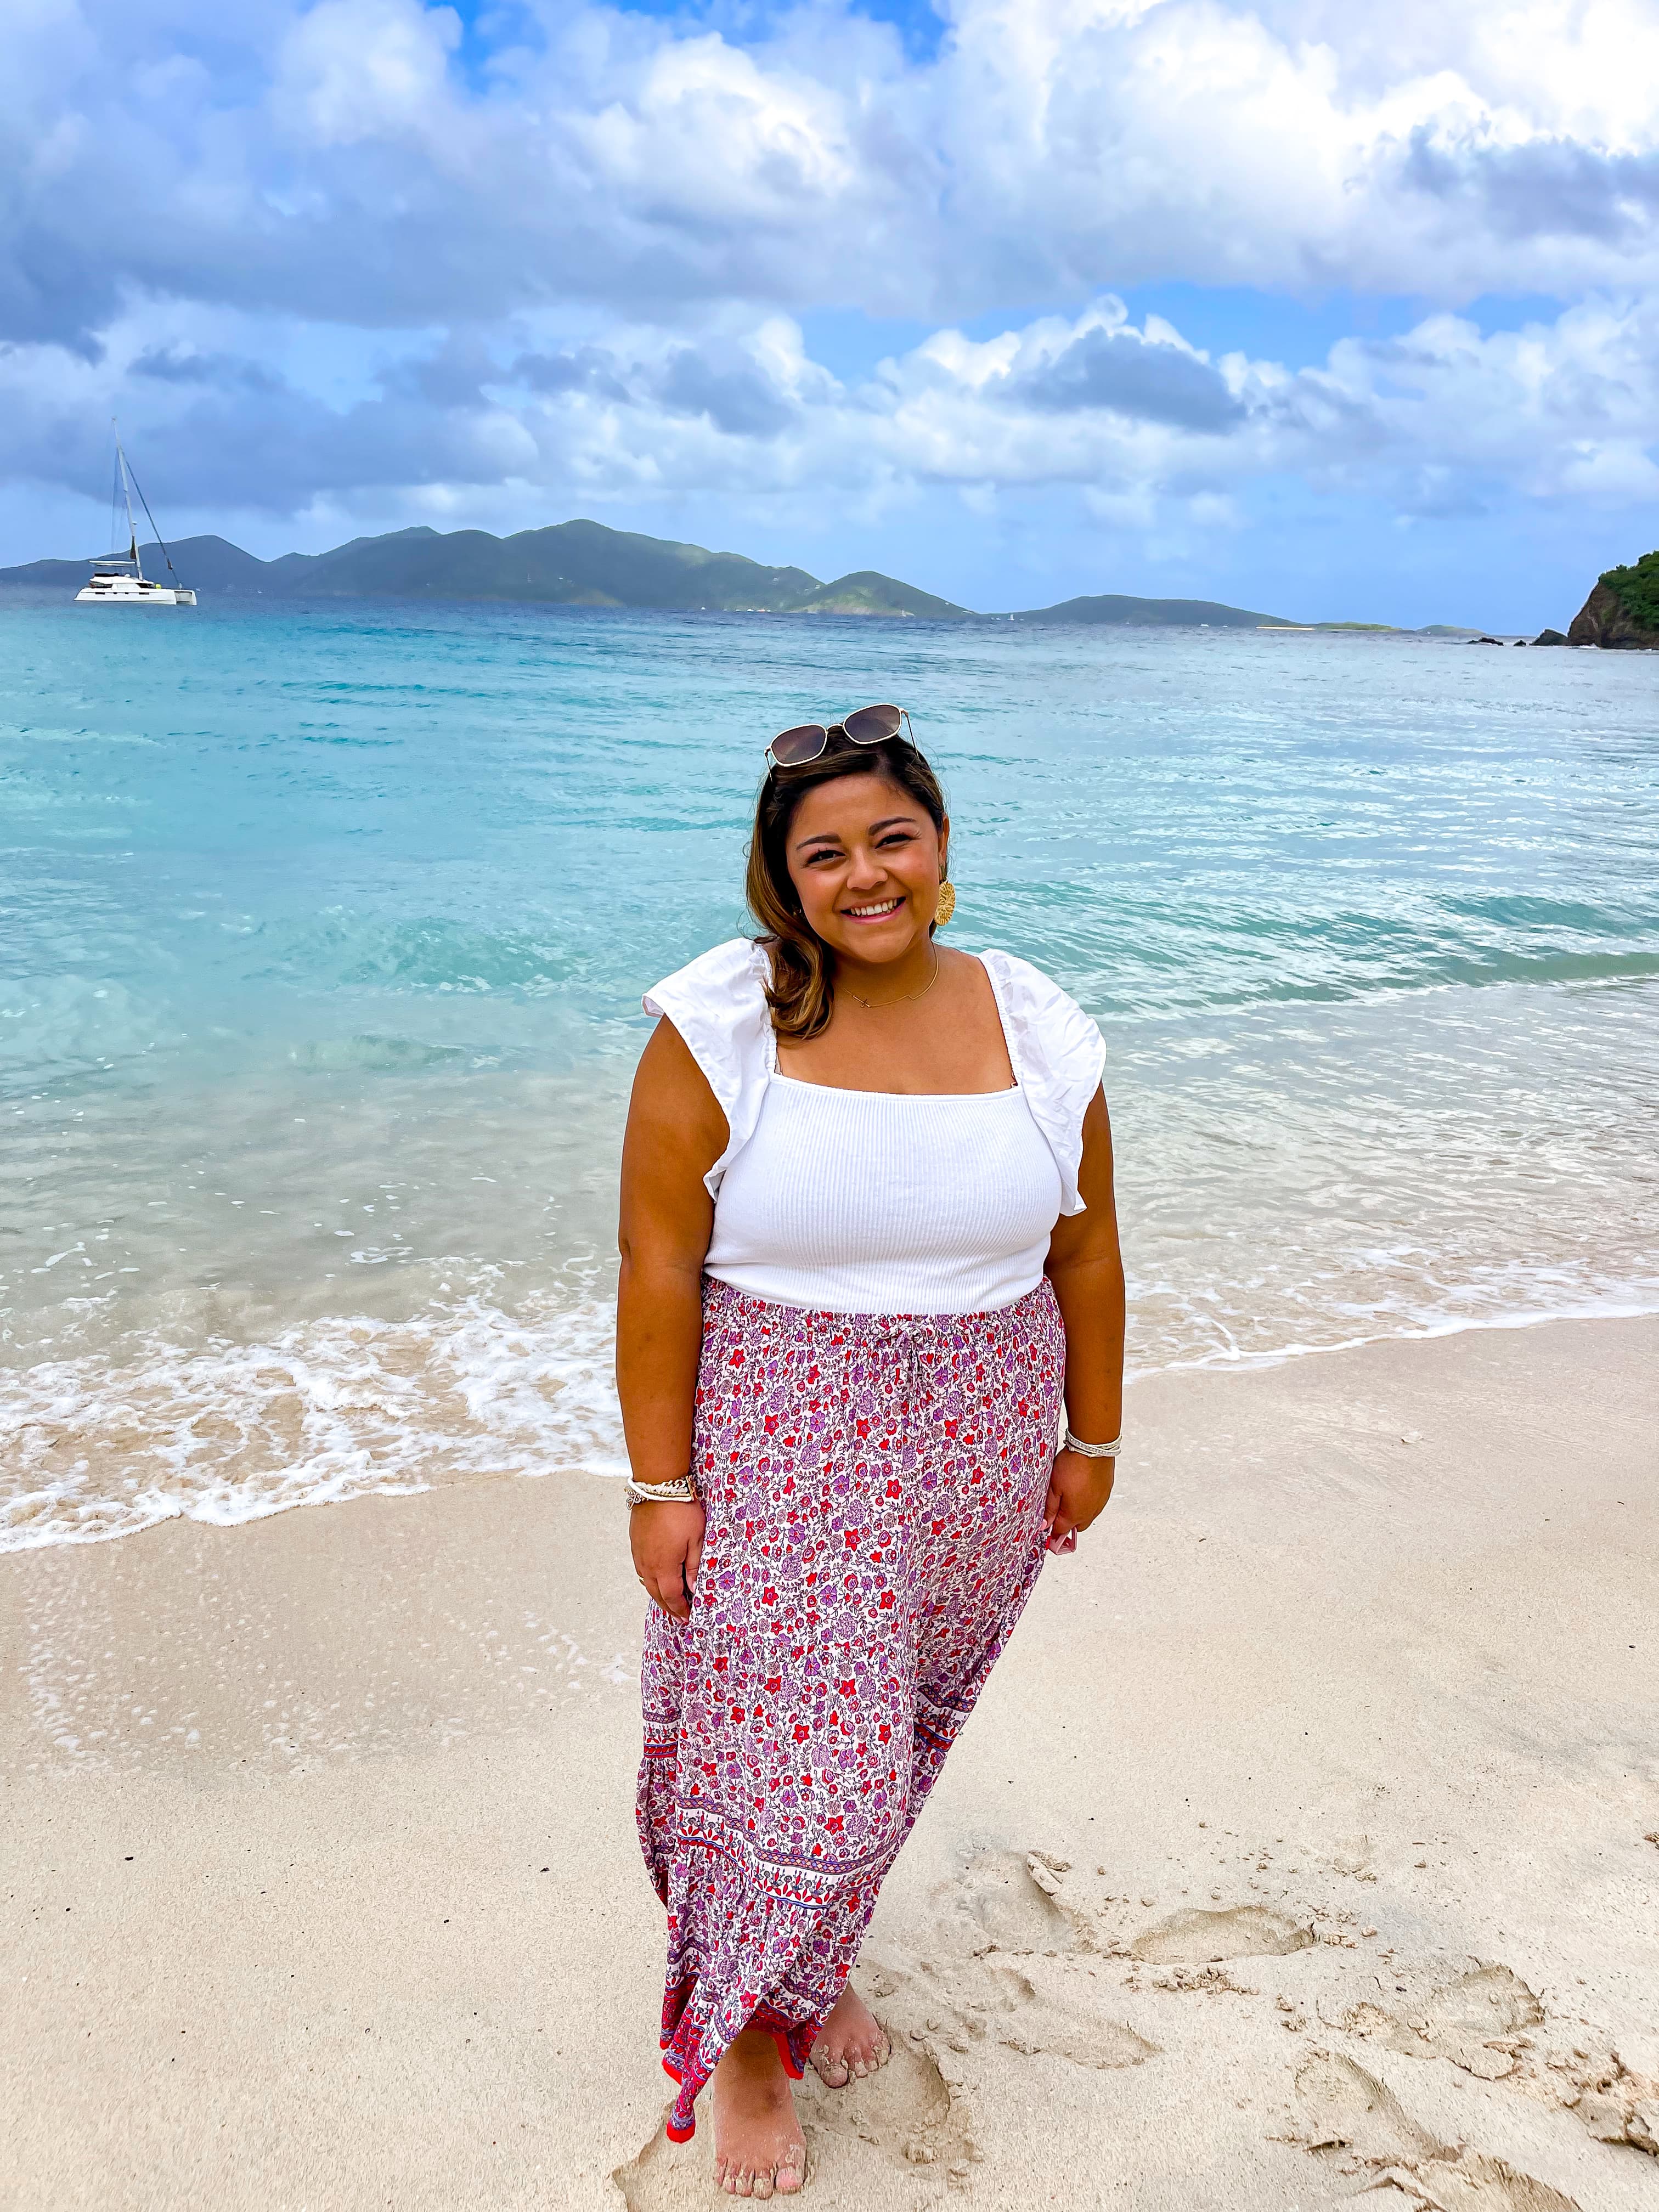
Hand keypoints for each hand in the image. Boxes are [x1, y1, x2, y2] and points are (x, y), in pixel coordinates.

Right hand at [630, 1497, 705, 1618]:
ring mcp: (638, 1553)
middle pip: (656, 1593)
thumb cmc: (681, 1510)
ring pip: (646, 1582)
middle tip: (678, 1615)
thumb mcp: (697, 1539)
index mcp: (664, 1566)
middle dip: (668, 1606)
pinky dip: (650, 1579)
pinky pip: (641, 1569)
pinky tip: (656, 1577)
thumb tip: (693, 1589)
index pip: (672, 1596)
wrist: (658, 1486)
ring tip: (668, 1600)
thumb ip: (694, 1567)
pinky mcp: (635, 1543)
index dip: (679, 1609)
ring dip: (658, 1594)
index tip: (686, 1617)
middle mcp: (647, 1564)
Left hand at [1043, 1447, 1114, 1555]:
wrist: (1093, 1448)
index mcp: (1075, 1514)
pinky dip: (1087, 1503)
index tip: (1046, 1526)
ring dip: (1077, 1513)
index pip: (1061, 1531)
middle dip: (1065, 1523)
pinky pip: (1095, 1505)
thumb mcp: (1053, 1487)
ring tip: (1068, 1496)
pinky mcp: (1106, 1493)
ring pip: (1087, 1516)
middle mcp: (1090, 1512)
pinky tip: (1080, 1489)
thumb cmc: (1073, 1465)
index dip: (1051, 1530)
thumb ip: (1049, 1509)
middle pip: (1076, 1527)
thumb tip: (1044, 1525)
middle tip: (1056, 1510)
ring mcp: (1100, 1503)